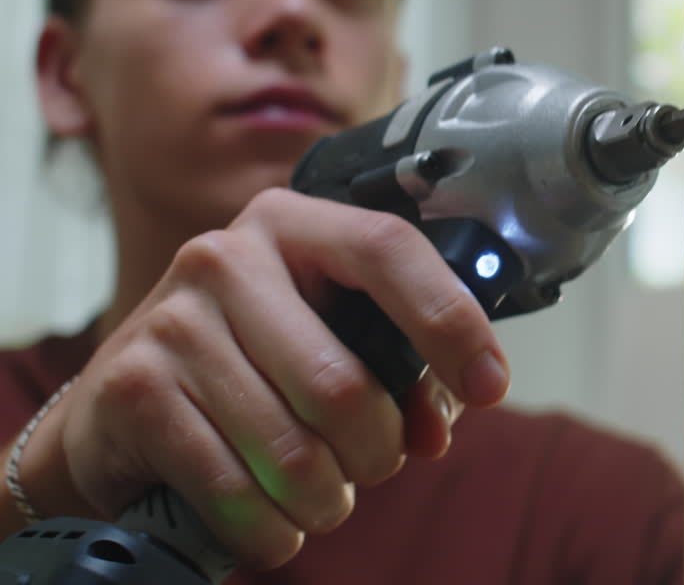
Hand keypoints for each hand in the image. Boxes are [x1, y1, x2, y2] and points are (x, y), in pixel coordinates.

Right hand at [15, 188, 507, 568]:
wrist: (122, 410)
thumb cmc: (255, 372)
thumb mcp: (333, 344)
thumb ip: (401, 372)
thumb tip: (435, 425)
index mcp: (294, 227)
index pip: (390, 249)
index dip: (451, 322)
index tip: (490, 386)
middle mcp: (226, 256)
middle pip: (343, 382)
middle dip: (377, 452)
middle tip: (372, 467)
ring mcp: (172, 319)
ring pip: (293, 448)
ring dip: (325, 499)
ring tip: (322, 497)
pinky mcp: (133, 388)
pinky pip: (234, 490)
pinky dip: (271, 529)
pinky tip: (274, 522)